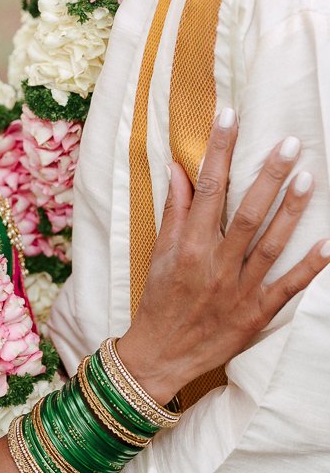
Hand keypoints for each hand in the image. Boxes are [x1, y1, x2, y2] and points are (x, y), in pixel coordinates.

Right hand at [118, 110, 329, 404]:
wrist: (162, 356)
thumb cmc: (159, 300)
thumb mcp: (159, 253)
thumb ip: (174, 211)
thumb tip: (180, 169)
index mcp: (187, 246)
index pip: (206, 188)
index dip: (219, 150)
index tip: (229, 117)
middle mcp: (214, 264)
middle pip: (246, 213)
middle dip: (268, 176)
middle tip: (290, 144)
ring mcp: (238, 290)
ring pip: (270, 244)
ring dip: (291, 211)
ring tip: (309, 178)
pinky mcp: (256, 313)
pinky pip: (288, 287)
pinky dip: (309, 267)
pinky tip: (328, 242)